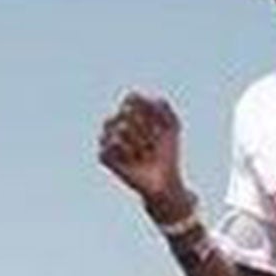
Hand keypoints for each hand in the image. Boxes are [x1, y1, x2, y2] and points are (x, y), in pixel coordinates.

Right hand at [98, 91, 192, 218]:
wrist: (165, 181)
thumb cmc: (169, 152)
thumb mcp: (173, 125)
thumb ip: (162, 105)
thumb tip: (136, 95)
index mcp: (130, 113)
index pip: (131, 99)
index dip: (148, 112)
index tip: (160, 126)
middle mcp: (116, 123)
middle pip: (127, 112)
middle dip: (146, 128)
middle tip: (153, 143)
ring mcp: (107, 139)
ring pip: (120, 128)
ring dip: (140, 142)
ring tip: (145, 153)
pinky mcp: (103, 155)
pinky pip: (112, 144)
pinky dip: (128, 152)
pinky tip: (133, 161)